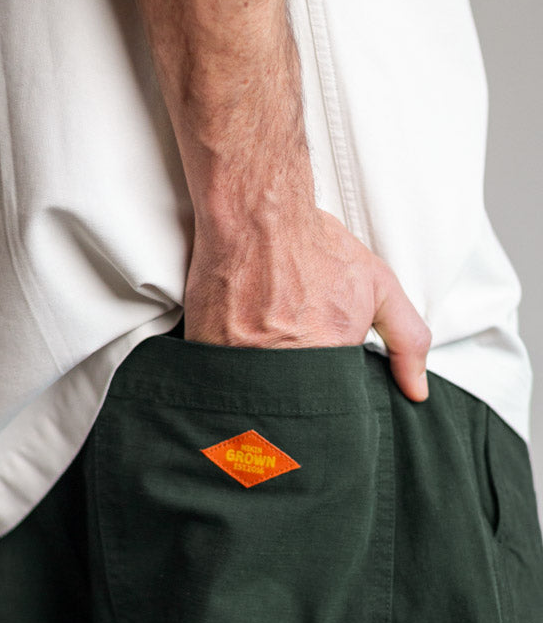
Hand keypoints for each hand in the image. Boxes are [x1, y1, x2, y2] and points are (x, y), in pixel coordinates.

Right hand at [183, 208, 431, 401]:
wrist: (257, 214)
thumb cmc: (315, 246)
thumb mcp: (379, 287)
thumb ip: (407, 341)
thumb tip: (416, 391)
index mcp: (329, 357)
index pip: (331, 405)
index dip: (326, 392)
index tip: (318, 368)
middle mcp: (283, 364)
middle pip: (290, 407)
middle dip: (292, 393)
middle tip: (288, 348)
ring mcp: (239, 360)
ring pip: (253, 400)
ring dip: (258, 387)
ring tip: (262, 343)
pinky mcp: (205, 350)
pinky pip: (218, 381)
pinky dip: (226, 374)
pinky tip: (235, 344)